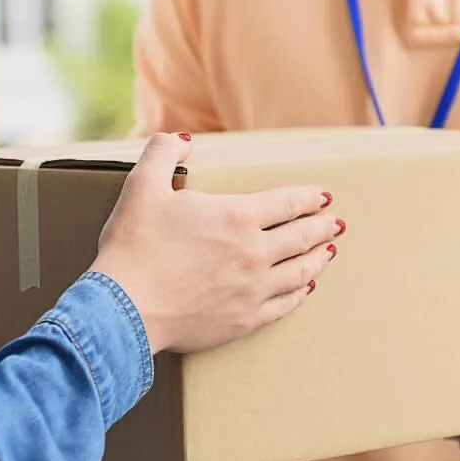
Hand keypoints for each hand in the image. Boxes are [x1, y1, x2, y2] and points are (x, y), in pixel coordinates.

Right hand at [92, 132, 343, 354]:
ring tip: (329, 252)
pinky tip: (305, 290)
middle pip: (301, 236)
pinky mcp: (244, 320)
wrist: (124, 310)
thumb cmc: (133, 248)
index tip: (322, 197)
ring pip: (300, 272)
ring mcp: (253, 290)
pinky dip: (299, 294)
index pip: (286, 202)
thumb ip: (163, 152)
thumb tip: (182, 140)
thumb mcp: (142, 186)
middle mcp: (254, 253)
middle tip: (335, 224)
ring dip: (317, 259)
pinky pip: (284, 305)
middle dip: (322, 227)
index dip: (308, 197)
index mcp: (236, 217)